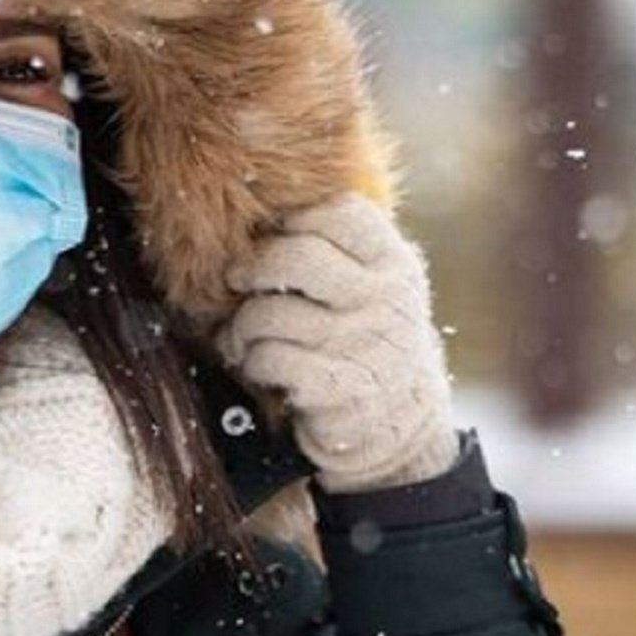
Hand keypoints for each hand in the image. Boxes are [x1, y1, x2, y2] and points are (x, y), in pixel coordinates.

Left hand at [213, 193, 457, 492]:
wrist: (398, 423)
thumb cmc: (366, 338)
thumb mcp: (376, 285)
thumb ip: (339, 248)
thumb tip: (265, 213)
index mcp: (392, 263)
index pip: (341, 212)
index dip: (295, 219)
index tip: (276, 236)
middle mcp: (384, 298)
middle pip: (298, 257)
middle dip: (253, 267)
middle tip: (237, 279)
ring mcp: (362, 343)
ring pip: (269, 312)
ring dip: (243, 327)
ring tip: (244, 336)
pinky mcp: (338, 388)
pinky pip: (269, 357)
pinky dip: (253, 362)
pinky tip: (262, 366)